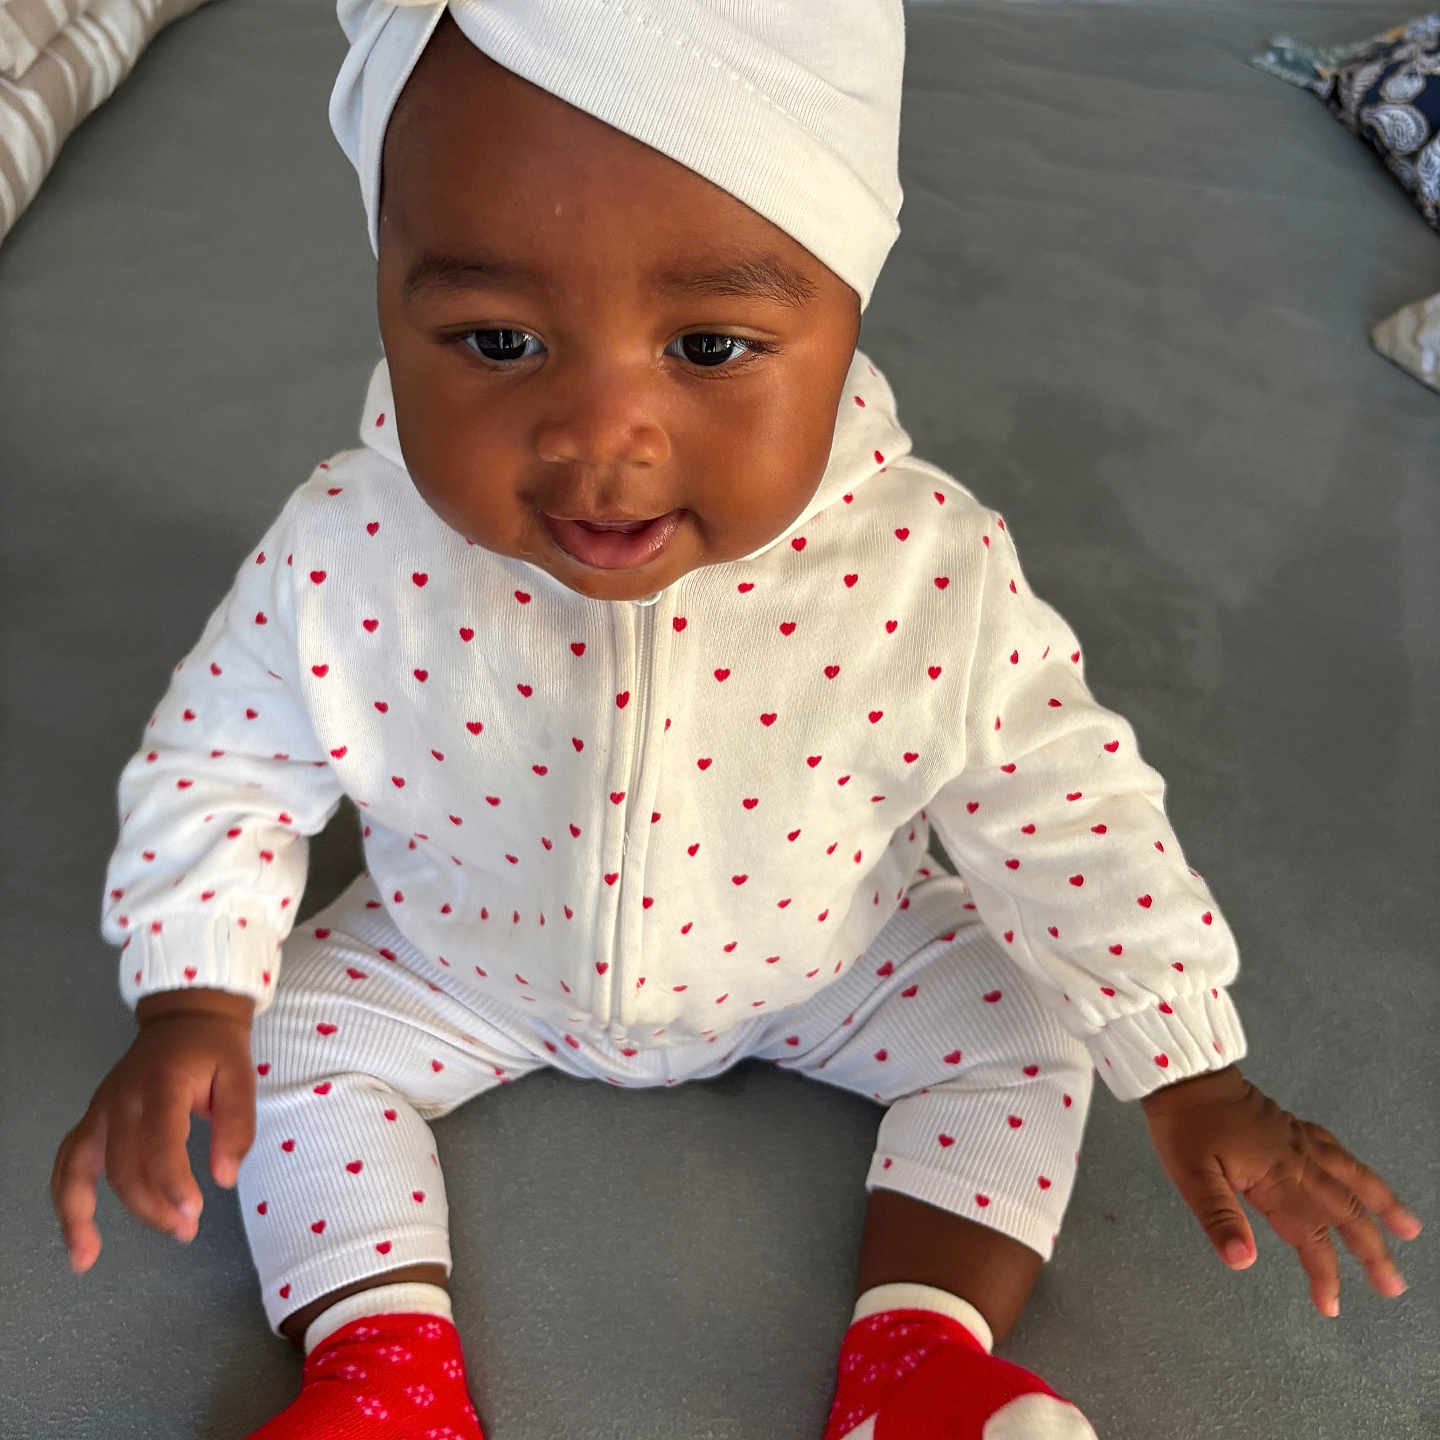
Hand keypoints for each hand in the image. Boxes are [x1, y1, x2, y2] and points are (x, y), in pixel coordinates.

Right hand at [50, 988, 255, 1273]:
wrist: (185, 1019)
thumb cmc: (215, 1050)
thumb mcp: (241, 1077)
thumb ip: (237, 1126)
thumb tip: (224, 1179)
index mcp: (161, 1084)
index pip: (159, 1140)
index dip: (172, 1181)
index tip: (194, 1211)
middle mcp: (120, 1100)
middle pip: (123, 1167)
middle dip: (151, 1207)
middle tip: (186, 1229)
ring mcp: (100, 1111)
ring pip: (82, 1171)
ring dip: (86, 1217)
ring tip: (91, 1258)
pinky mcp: (92, 1122)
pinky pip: (66, 1164)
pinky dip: (63, 1202)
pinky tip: (75, 1240)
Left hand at [1140, 1064, 1422, 1316]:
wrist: (1186, 1073)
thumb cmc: (1184, 1125)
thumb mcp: (1190, 1175)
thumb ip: (1218, 1218)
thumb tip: (1243, 1262)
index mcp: (1275, 1178)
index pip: (1309, 1235)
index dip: (1322, 1273)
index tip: (1331, 1305)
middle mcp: (1297, 1160)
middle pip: (1345, 1211)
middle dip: (1371, 1251)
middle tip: (1393, 1285)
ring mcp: (1298, 1140)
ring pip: (1353, 1177)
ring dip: (1383, 1206)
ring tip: (1410, 1230)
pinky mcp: (1291, 1125)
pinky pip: (1336, 1149)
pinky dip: (1356, 1168)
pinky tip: (1363, 1177)